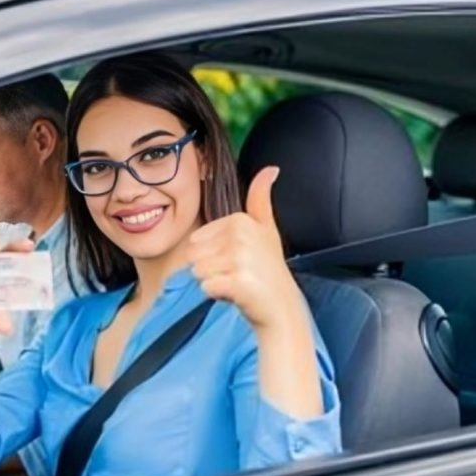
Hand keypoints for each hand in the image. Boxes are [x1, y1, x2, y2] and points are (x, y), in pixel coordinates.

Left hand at [188, 166, 305, 330]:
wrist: (282, 307)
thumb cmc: (268, 269)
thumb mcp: (266, 228)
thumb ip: (261, 198)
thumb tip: (271, 168)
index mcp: (240, 220)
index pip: (196, 240)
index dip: (212, 255)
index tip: (237, 259)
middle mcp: (240, 235)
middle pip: (193, 255)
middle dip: (210, 268)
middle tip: (237, 273)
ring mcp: (240, 259)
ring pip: (197, 272)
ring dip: (212, 282)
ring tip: (236, 282)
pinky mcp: (237, 282)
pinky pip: (205, 287)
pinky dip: (216, 294)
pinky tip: (236, 294)